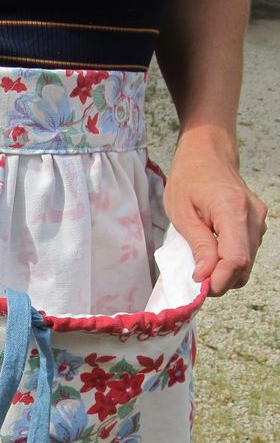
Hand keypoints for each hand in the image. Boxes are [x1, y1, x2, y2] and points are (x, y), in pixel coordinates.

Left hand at [163, 129, 266, 296]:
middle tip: (197, 284)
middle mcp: (253, 216)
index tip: (201, 288)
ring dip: (226, 272)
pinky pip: (247, 251)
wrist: (207, 155)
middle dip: (222, 280)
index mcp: (232, 210)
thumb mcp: (182, 213)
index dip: (220, 279)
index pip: (236, 258)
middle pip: (245, 264)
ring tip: (201, 268)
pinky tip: (211, 257)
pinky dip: (230, 261)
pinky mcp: (256, 223)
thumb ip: (198, 245)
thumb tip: (204, 276)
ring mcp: (259, 219)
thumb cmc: (189, 180)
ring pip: (248, 261)